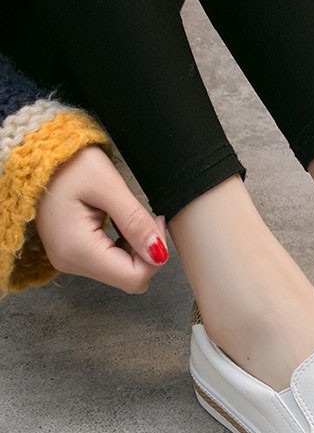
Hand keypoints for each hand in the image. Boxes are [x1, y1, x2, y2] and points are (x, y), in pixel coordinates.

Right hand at [35, 145, 167, 293]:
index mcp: (77, 250)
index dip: (155, 255)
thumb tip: (158, 253)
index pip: (133, 277)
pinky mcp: (73, 253)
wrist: (36, 155)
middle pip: (128, 277)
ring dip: (136, 248)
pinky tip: (122, 224)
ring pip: (122, 271)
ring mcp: (70, 260)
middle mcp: (71, 262)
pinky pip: (111, 262)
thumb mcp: (107, 185)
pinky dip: (124, 246)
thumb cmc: (67, 164)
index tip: (156, 223)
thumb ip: (135, 221)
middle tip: (148, 217)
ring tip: (130, 216)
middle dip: (147, 251)